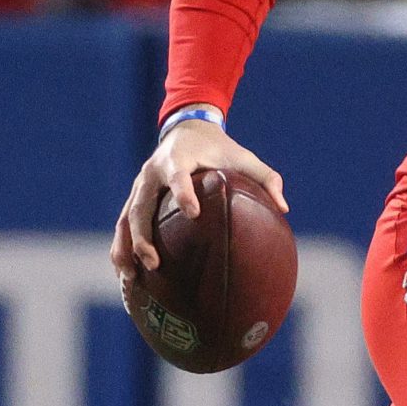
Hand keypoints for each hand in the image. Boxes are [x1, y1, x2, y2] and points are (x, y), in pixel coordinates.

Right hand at [110, 117, 287, 282]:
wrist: (186, 129)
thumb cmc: (220, 148)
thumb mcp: (244, 157)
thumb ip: (266, 178)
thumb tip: (284, 208)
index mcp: (178, 159)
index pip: (178, 176)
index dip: (184, 193)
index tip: (193, 213)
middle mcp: (152, 173)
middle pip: (140, 206)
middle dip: (143, 236)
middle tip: (154, 263)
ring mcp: (140, 187)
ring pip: (126, 219)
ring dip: (126, 248)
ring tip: (131, 277)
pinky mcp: (135, 198)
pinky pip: (123, 224)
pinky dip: (122, 248)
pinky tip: (127, 274)